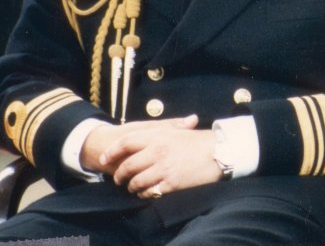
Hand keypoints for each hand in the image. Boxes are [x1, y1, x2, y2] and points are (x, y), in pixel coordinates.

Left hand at [82, 115, 224, 197]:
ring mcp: (163, 167)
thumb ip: (160, 131)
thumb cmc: (200, 141)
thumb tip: (146, 135)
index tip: (105, 159)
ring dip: (132, 187)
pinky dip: (145, 194)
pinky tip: (148, 192)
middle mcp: (157, 151)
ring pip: (136, 182)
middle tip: (119, 180)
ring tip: (134, 188)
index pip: (126, 143)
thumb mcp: (179, 131)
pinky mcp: (171, 182)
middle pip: (127, 166)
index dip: (112, 152)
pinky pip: (150, 192)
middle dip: (120, 175)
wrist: (220, 152)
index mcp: (158, 136)